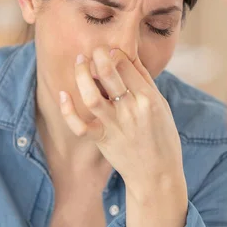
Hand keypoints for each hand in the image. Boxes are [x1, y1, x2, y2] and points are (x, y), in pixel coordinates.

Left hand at [59, 47, 186, 197]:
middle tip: (94, 51)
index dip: (115, 52)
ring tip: (80, 62)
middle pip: (109, 71)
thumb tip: (128, 57)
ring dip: (81, 73)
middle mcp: (131, 110)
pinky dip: (68, 110)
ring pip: (90, 94)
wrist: (158, 175)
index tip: (111, 51)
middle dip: (98, 54)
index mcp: (150, 99)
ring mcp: (115, 125)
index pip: (126, 64)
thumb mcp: (162, 106)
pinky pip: (80, 125)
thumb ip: (145, 82)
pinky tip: (63, 94)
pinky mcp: (103, 140)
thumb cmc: (163, 139)